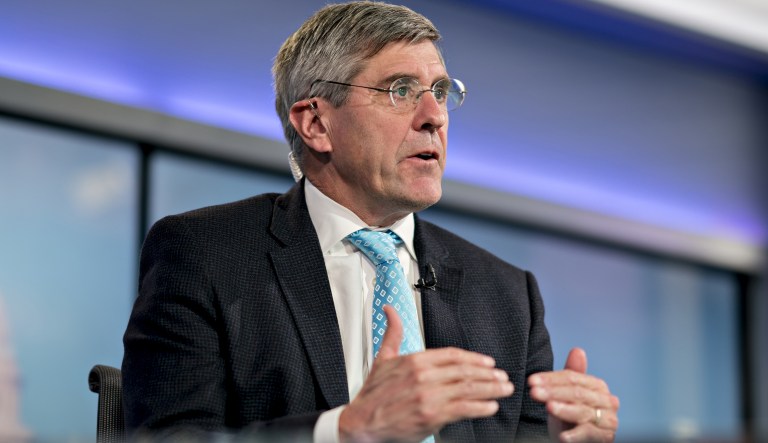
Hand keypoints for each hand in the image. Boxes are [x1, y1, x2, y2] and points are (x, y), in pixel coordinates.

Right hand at [339, 305, 513, 442]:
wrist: (361, 423)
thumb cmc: (373, 394)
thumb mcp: (382, 359)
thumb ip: (392, 333)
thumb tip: (389, 310)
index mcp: (414, 360)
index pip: (452, 355)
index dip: (473, 358)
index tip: (488, 362)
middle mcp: (423, 376)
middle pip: (464, 371)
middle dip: (488, 374)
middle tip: (502, 376)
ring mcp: (428, 396)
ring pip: (468, 388)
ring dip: (491, 388)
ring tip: (504, 389)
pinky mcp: (431, 416)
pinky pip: (463, 408)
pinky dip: (480, 407)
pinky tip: (491, 406)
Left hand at [528, 348, 618, 442]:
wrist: (579, 441)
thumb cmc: (571, 417)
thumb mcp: (567, 396)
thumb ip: (571, 376)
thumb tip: (578, 350)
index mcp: (598, 386)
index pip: (573, 378)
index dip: (551, 379)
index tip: (531, 381)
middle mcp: (607, 401)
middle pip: (577, 393)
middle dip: (553, 392)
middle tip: (534, 392)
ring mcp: (608, 420)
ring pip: (583, 412)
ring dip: (564, 410)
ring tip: (548, 407)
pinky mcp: (606, 438)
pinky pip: (589, 434)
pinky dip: (575, 435)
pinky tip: (562, 436)